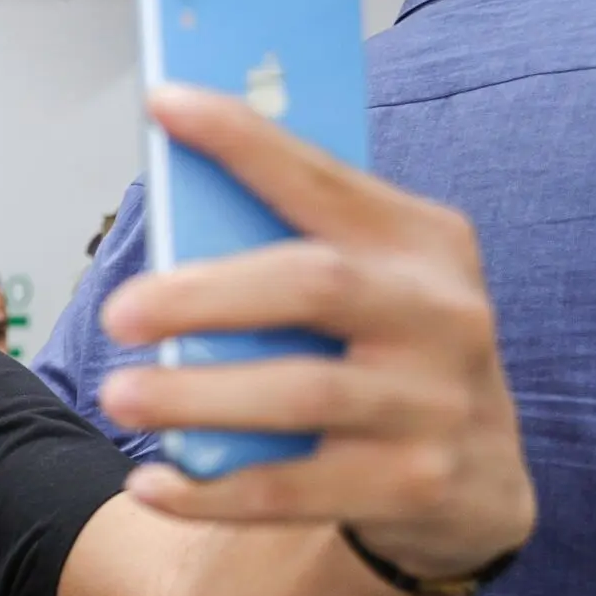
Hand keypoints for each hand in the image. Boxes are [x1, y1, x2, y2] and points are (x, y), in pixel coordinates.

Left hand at [98, 84, 536, 580]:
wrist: (476, 487)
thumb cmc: (389, 361)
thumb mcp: (373, 291)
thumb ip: (295, 255)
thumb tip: (175, 225)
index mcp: (422, 243)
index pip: (324, 178)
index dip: (244, 139)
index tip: (164, 105)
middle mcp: (441, 314)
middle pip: (313, 285)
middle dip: (205, 293)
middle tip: (119, 312)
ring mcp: (433, 404)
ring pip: (302, 392)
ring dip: (196, 395)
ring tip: (120, 394)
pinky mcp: (412, 486)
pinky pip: (292, 489)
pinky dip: (210, 490)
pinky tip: (151, 483)